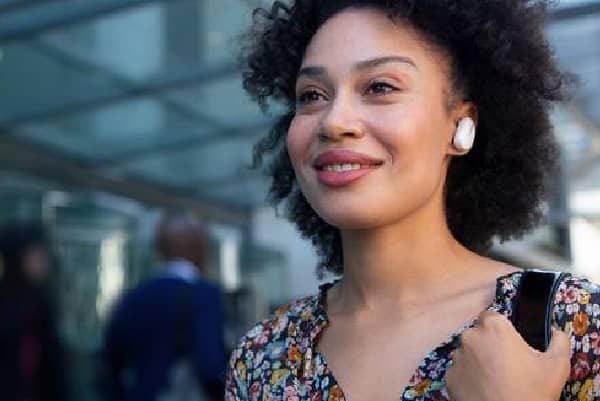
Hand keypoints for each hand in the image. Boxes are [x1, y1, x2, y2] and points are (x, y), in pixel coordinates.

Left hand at [446, 310, 570, 400]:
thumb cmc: (533, 391)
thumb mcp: (557, 365)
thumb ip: (559, 341)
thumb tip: (554, 330)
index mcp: (494, 328)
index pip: (491, 317)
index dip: (500, 328)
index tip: (509, 343)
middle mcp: (469, 337)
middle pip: (477, 334)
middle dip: (488, 344)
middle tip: (504, 364)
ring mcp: (456, 357)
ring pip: (466, 352)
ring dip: (476, 360)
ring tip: (493, 378)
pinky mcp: (449, 377)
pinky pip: (459, 371)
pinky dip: (468, 377)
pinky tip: (482, 388)